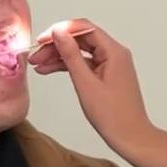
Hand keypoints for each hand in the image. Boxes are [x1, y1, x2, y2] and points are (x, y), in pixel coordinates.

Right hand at [30, 20, 155, 162]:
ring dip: (59, 56)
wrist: (130, 137)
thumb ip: (71, 55)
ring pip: (81, 52)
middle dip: (57, 45)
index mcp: (114, 51)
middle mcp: (115, 54)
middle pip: (81, 39)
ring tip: (38, 64)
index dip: (61, 31)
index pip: (84, 28)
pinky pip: (85, 63)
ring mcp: (111, 64)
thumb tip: (59, 33)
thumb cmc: (113, 116)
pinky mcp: (107, 75)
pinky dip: (69, 66)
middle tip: (36, 55)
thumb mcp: (85, 83)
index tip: (42, 39)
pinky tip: (50, 70)